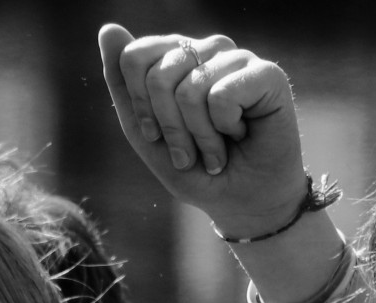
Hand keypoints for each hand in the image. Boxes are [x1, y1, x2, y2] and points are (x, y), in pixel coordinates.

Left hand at [97, 24, 309, 236]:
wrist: (242, 199)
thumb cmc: (194, 166)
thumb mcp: (145, 131)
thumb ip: (122, 82)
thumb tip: (108, 28)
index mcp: (176, 56)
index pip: (134, 56)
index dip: (140, 105)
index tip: (155, 135)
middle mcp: (206, 49)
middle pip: (158, 75)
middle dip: (170, 128)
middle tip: (190, 151)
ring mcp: (237, 57)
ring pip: (190, 89)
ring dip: (199, 136)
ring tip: (217, 148)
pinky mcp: (267, 73)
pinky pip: (221, 97)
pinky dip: (225, 129)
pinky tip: (241, 134)